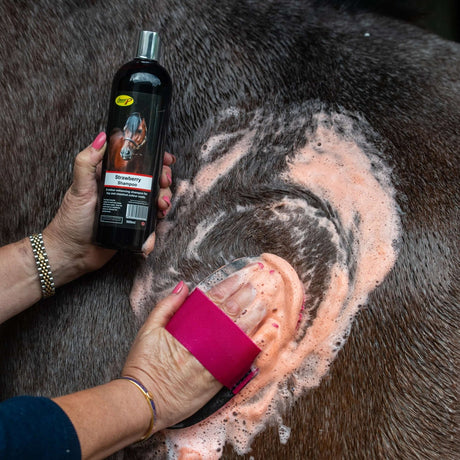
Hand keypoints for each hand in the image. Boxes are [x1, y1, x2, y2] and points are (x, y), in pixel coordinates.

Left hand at [42, 132, 173, 286]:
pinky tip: (151, 234)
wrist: (72, 254)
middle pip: (152, 180)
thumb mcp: (79, 189)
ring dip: (164, 202)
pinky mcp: (134, 227)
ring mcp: (130, 209)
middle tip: (164, 185)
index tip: (166, 160)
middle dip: (163, 181)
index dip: (155, 159)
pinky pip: (150, 225)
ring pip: (155, 201)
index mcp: (112, 178)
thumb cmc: (71, 221)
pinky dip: (155, 230)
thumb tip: (102, 137)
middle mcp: (123, 191)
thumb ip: (86, 163)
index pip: (137, 162)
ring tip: (161, 208)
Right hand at [122, 279, 266, 430]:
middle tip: (255, 288)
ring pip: (240, 334)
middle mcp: (204, 341)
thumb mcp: (148, 329)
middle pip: (230, 313)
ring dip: (253, 319)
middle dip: (245, 298)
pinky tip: (261, 338)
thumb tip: (183, 287)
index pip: (214, 299)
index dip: (229, 286)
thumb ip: (167, 306)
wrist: (144, 401)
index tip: (240, 278)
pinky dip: (252, 347)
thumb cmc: (143, 366)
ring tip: (263, 308)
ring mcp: (213, 360)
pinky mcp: (218, 379)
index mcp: (188, 326)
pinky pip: (240, 360)